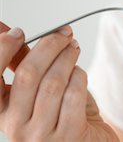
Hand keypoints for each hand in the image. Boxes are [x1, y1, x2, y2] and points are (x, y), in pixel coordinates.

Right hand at [0, 22, 118, 141]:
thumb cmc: (60, 115)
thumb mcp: (35, 89)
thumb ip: (20, 61)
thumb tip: (3, 28)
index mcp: (2, 111)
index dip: (3, 50)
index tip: (18, 33)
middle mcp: (17, 126)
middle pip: (28, 74)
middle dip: (48, 46)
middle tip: (63, 34)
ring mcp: (42, 134)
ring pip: (53, 83)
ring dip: (67, 58)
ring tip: (73, 48)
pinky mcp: (69, 135)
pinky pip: (73, 95)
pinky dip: (79, 77)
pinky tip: (79, 72)